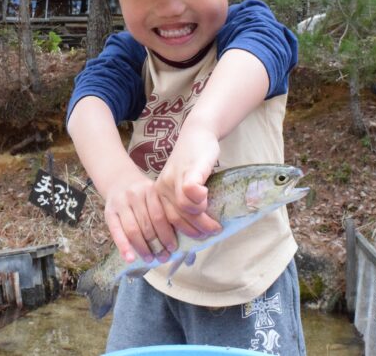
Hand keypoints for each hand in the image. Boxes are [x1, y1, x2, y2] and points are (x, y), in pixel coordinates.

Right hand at [102, 167, 178, 263]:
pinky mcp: (109, 212)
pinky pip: (116, 232)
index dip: (167, 234)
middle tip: (164, 258)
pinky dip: (124, 247)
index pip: (159, 216)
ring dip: (142, 248)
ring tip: (150, 259)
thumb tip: (177, 239)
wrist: (119, 182)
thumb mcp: (154, 196)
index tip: (173, 248)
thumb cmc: (142, 195)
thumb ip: (163, 211)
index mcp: (150, 190)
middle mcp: (134, 195)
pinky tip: (130, 259)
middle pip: (147, 224)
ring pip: (133, 230)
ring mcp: (120, 203)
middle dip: (157, 244)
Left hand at [154, 123, 221, 237]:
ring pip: (184, 207)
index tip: (193, 241)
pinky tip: (208, 199)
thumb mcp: (183, 184)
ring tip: (216, 225)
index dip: (179, 235)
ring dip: (202, 219)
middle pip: (176, 217)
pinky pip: (191, 189)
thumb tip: (196, 230)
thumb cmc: (192, 163)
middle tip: (211, 234)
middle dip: (194, 231)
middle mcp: (163, 186)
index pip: (165, 221)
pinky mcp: (190, 168)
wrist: (198, 133)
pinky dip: (199, 199)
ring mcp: (176, 177)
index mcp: (159, 193)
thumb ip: (185, 203)